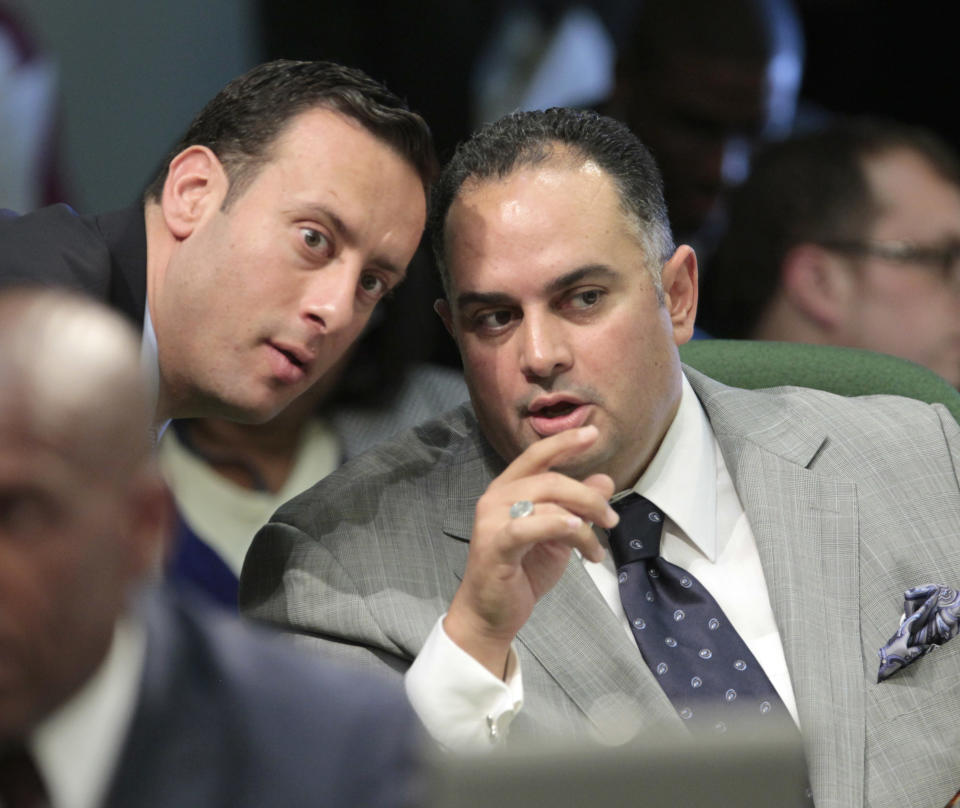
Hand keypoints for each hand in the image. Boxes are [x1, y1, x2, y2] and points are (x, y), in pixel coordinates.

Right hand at [444, 426, 617, 676]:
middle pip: (551, 479)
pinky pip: (528, 526)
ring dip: (583, 523)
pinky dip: (557, 525)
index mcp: (509, 489)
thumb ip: (577, 507)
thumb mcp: (559, 536)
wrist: (491, 614)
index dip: (564, 443)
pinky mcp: (494, 545)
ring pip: (547, 502)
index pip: (537, 455)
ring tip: (596, 550)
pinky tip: (577, 532)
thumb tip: (605, 480)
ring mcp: (491, 520)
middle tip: (611, 519)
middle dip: (588, 496)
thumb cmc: (522, 572)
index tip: (592, 433)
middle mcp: (496, 497)